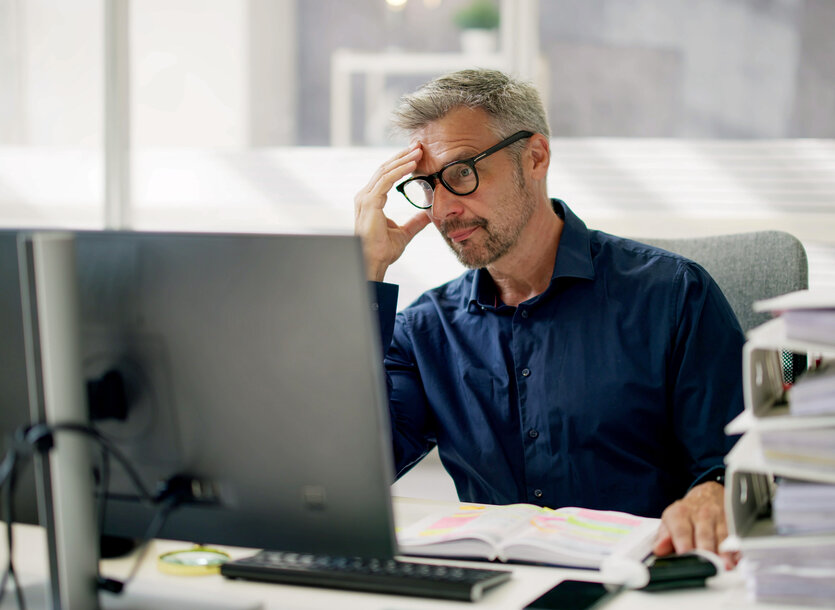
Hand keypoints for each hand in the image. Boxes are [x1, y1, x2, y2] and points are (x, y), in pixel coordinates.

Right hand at [354, 144, 431, 280]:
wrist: (374, 262)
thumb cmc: (383, 250)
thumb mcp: (404, 233)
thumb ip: (415, 222)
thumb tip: (428, 215)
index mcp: (371, 200)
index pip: (386, 176)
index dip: (400, 164)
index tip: (416, 155)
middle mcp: (365, 196)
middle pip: (385, 169)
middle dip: (402, 156)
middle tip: (418, 145)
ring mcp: (365, 198)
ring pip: (385, 171)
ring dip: (403, 159)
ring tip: (419, 151)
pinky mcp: (369, 202)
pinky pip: (386, 180)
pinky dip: (399, 170)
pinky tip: (413, 164)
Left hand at [653, 481, 737, 568]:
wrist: (706, 495)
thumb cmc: (686, 513)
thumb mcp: (670, 520)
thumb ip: (664, 536)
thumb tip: (658, 549)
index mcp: (680, 514)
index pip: (681, 531)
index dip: (684, 544)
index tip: (685, 555)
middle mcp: (700, 515)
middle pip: (703, 535)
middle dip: (706, 551)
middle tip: (706, 565)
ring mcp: (717, 518)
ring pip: (721, 536)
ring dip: (723, 553)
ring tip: (724, 565)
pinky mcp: (731, 523)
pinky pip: (734, 537)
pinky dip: (735, 549)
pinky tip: (735, 559)